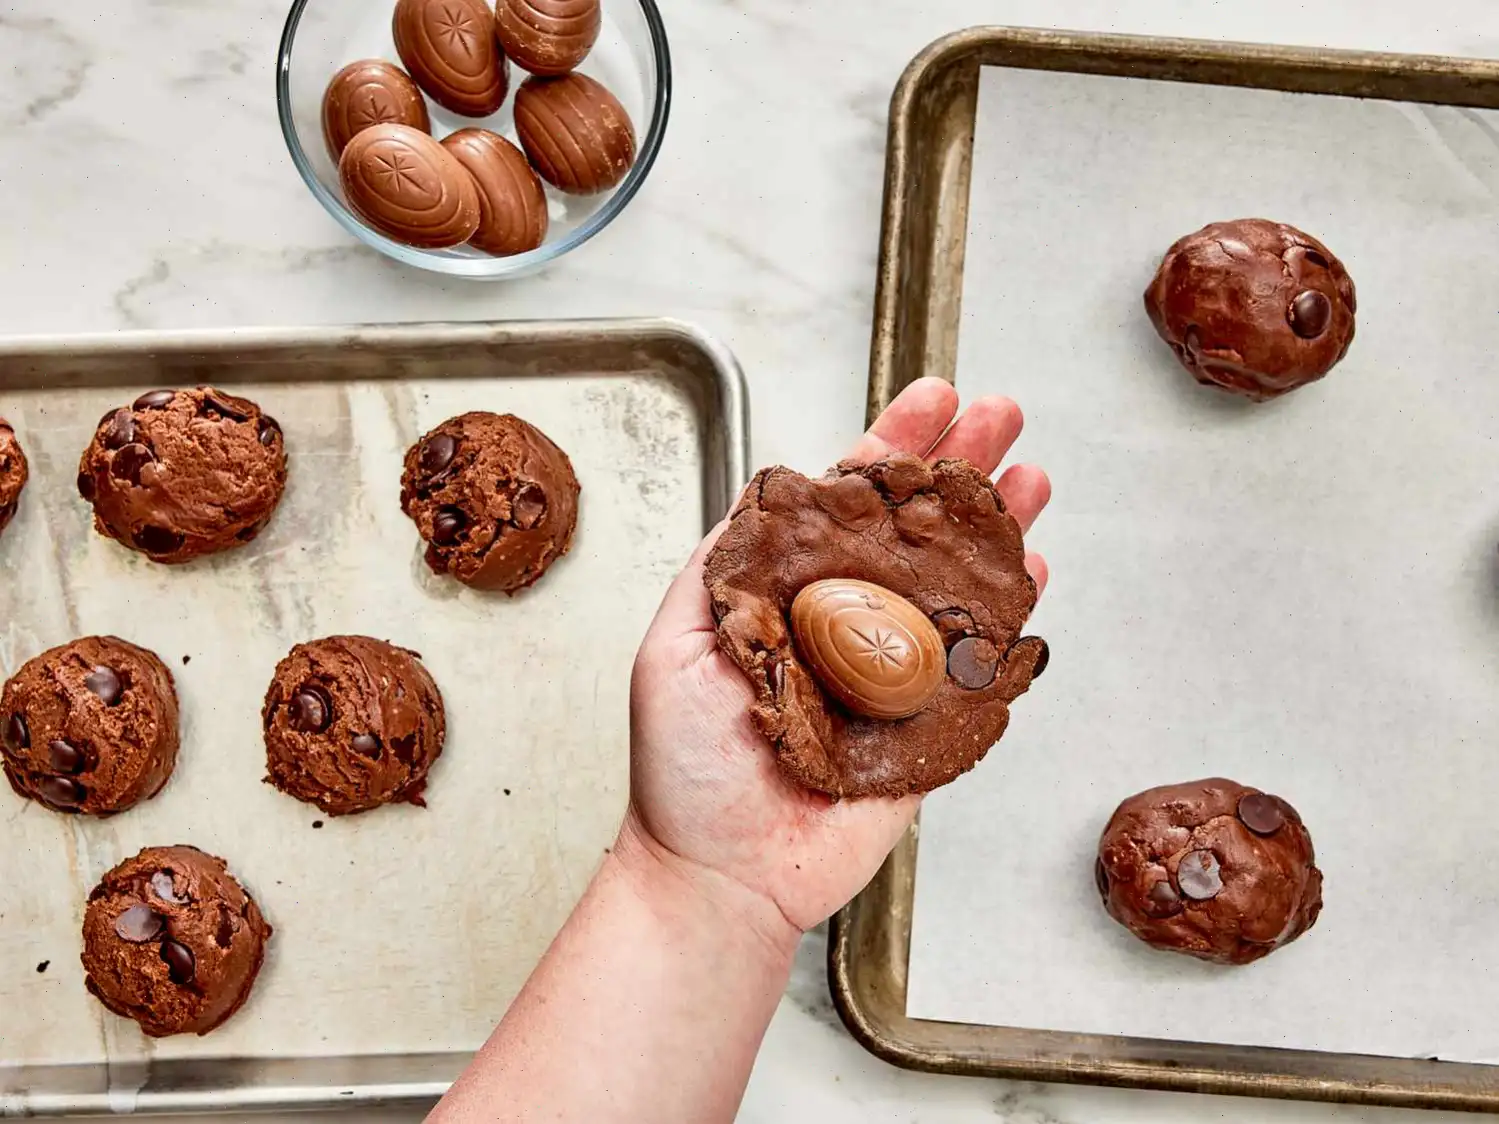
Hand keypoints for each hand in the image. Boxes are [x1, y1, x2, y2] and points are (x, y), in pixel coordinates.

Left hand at [620, 378, 1051, 947]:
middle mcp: (847, 622)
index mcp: (788, 594)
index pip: (847, 504)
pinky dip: (1013, 617)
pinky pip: (982, 663)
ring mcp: (894, 672)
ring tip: (1031, 474)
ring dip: (997, 527)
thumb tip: (765, 491)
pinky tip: (1033, 570)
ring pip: (958, 584)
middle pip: (915, 530)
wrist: (721, 874)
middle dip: (960, 468)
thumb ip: (722, 566)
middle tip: (1002, 414)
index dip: (890, 449)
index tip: (929, 399)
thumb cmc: (684, 769)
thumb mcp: (676, 644)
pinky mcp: (930, 727)